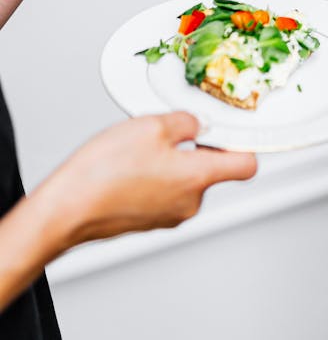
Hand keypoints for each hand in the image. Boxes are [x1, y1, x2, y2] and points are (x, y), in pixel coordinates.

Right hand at [40, 113, 256, 248]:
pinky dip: (155, 174)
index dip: (243, 143)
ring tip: (141, 147)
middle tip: (170, 129)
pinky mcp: (149, 220)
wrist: (66, 210)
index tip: (234, 129)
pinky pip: (164, 191)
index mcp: (198, 179)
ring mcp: (169, 216)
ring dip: (172, 159)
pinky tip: (130, 164)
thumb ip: (186, 122)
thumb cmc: (104, 173)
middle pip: (212, 169)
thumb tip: (198, 124)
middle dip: (197, 146)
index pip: (246, 165)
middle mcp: (189, 203)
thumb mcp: (151, 126)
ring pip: (185, 179)